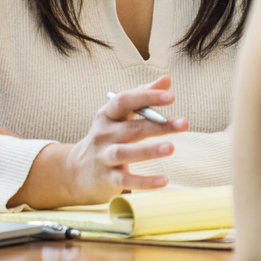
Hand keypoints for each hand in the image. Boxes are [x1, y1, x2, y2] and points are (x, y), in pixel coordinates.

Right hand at [12, 76, 187, 207]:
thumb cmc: (106, 137)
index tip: (171, 96)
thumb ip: (142, 96)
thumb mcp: (118, 115)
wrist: (76, 171)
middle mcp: (104, 134)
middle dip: (158, 125)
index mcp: (107, 115)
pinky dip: (144, 181)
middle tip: (183, 123)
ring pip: (125, 153)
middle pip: (131, 128)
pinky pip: (125, 180)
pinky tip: (164, 180)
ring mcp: (103, 157)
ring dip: (148, 151)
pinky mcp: (107, 179)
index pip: (124, 101)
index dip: (146, 97)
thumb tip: (166, 79)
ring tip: (171, 148)